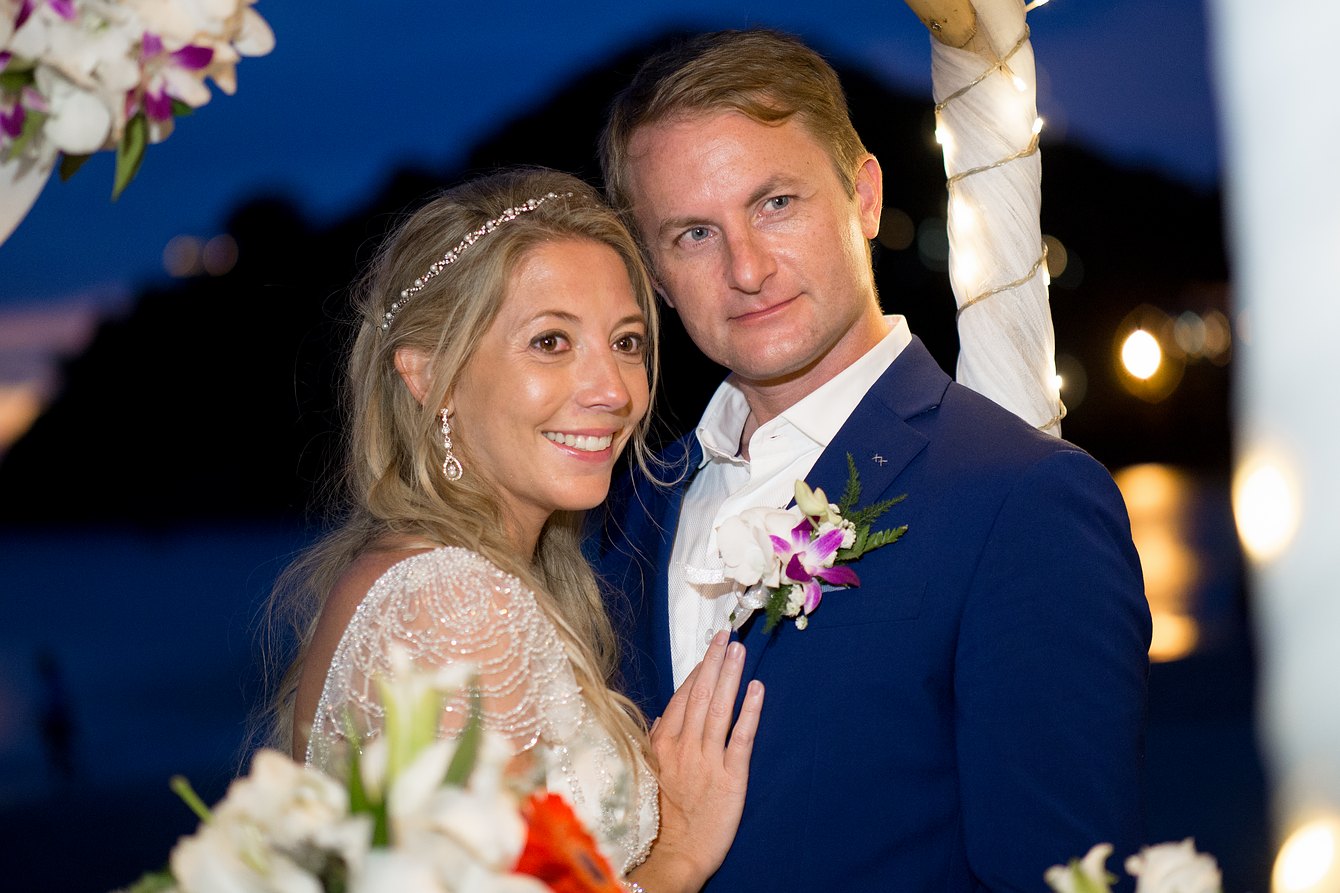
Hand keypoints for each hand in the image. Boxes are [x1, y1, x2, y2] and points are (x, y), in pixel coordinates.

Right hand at [632, 630, 763, 891]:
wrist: (674, 856)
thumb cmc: (662, 818)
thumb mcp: (650, 775)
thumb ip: (656, 744)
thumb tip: (661, 716)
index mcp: (663, 744)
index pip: (683, 697)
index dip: (698, 670)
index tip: (709, 648)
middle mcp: (684, 747)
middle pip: (700, 695)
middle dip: (714, 662)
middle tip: (726, 634)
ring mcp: (707, 760)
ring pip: (719, 708)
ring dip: (729, 676)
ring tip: (739, 649)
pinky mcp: (730, 777)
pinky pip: (741, 737)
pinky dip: (749, 711)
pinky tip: (757, 689)